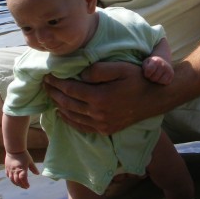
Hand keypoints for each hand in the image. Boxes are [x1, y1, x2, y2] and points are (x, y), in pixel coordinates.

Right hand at [5, 151, 38, 188]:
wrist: (14, 149)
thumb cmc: (23, 155)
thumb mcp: (30, 161)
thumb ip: (33, 168)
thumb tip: (38, 174)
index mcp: (22, 169)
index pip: (23, 179)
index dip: (25, 184)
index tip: (28, 186)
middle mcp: (15, 170)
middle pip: (17, 181)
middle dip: (21, 185)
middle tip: (25, 187)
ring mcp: (10, 170)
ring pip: (12, 179)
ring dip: (16, 184)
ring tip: (20, 185)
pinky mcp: (7, 168)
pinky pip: (8, 175)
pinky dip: (11, 179)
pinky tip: (14, 180)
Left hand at [42, 61, 160, 134]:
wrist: (154, 98)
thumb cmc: (137, 79)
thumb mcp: (120, 67)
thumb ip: (98, 70)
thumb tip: (80, 75)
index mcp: (99, 97)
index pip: (70, 89)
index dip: (56, 82)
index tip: (47, 75)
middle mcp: (98, 114)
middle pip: (67, 103)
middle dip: (54, 93)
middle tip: (45, 84)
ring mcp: (101, 124)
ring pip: (72, 116)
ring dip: (58, 105)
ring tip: (51, 95)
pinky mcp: (105, 130)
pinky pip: (81, 127)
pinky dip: (69, 120)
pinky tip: (63, 113)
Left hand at [142, 54, 173, 84]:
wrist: (162, 62)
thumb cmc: (150, 64)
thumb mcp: (145, 63)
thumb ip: (144, 68)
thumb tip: (146, 75)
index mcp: (156, 61)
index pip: (149, 71)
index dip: (146, 74)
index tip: (147, 73)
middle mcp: (163, 65)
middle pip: (154, 78)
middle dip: (151, 78)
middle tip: (152, 75)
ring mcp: (169, 69)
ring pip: (161, 81)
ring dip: (157, 81)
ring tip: (156, 77)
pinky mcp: (172, 75)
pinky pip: (166, 82)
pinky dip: (162, 82)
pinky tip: (160, 78)